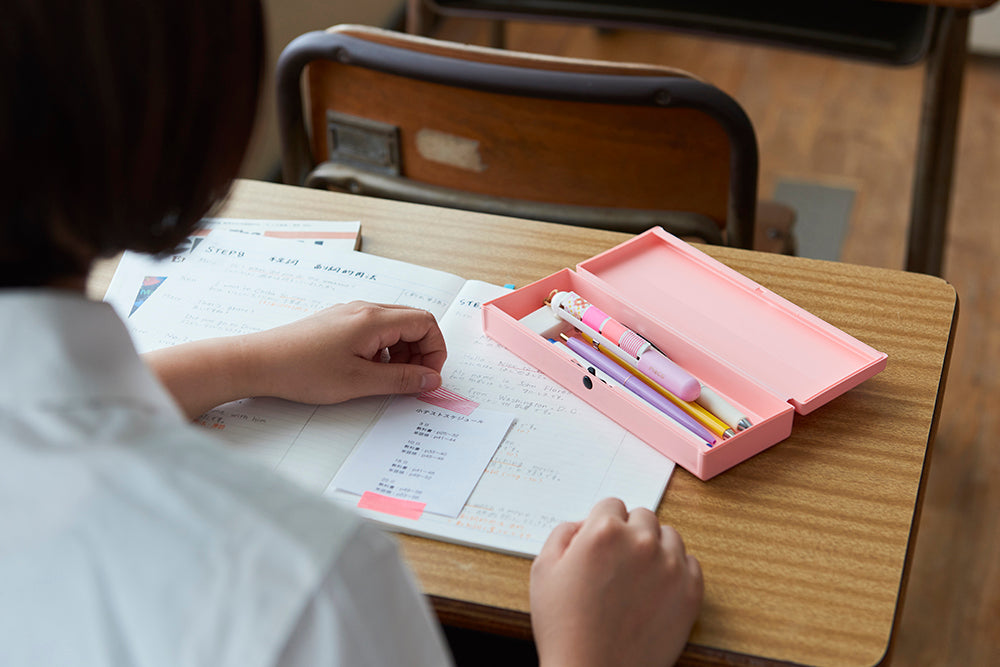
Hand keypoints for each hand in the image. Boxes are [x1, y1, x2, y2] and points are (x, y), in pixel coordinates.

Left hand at [144, 301, 446, 417]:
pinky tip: (365, 371)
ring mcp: (350, 314)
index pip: (425, 322)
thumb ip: (400, 380)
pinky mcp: (338, 323)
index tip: (427, 377)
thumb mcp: (359, 382)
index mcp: (374, 319)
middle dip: (420, 353)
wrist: (258, 362)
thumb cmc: (303, 371)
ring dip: (401, 353)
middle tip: (410, 381)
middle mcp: (365, 309)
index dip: (435, 350)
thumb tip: (431, 380)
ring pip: (394, 327)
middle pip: (412, 322)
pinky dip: (382, 350)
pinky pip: (374, 331)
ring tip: (385, 379)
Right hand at [529, 498, 702, 666]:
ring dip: (655, 548)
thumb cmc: (564, 628)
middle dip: (629, 533)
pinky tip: (656, 590)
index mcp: (604, 531)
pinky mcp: (691, 591)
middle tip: (616, 564)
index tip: (599, 546)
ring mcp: (671, 566)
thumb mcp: (543, 570)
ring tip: (637, 578)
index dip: (601, 525)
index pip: (611, 505)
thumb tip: (584, 524)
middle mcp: (642, 542)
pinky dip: (676, 571)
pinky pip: (690, 563)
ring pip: (669, 536)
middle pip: (643, 516)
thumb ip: (563, 533)